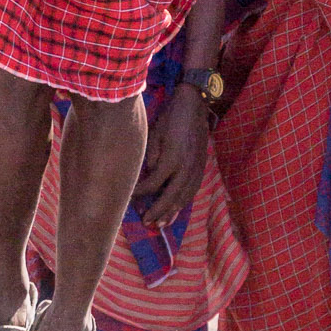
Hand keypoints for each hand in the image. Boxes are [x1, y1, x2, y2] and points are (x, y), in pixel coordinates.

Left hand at [135, 86, 210, 229]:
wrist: (193, 107)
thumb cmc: (169, 119)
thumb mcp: (154, 135)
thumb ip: (152, 158)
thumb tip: (150, 175)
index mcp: (170, 160)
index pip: (152, 185)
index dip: (139, 193)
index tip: (129, 197)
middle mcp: (185, 168)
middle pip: (169, 197)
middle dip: (157, 212)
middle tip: (146, 223)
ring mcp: (195, 169)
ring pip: (184, 197)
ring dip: (172, 212)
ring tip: (161, 224)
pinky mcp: (201, 167)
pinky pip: (192, 190)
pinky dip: (183, 202)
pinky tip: (176, 209)